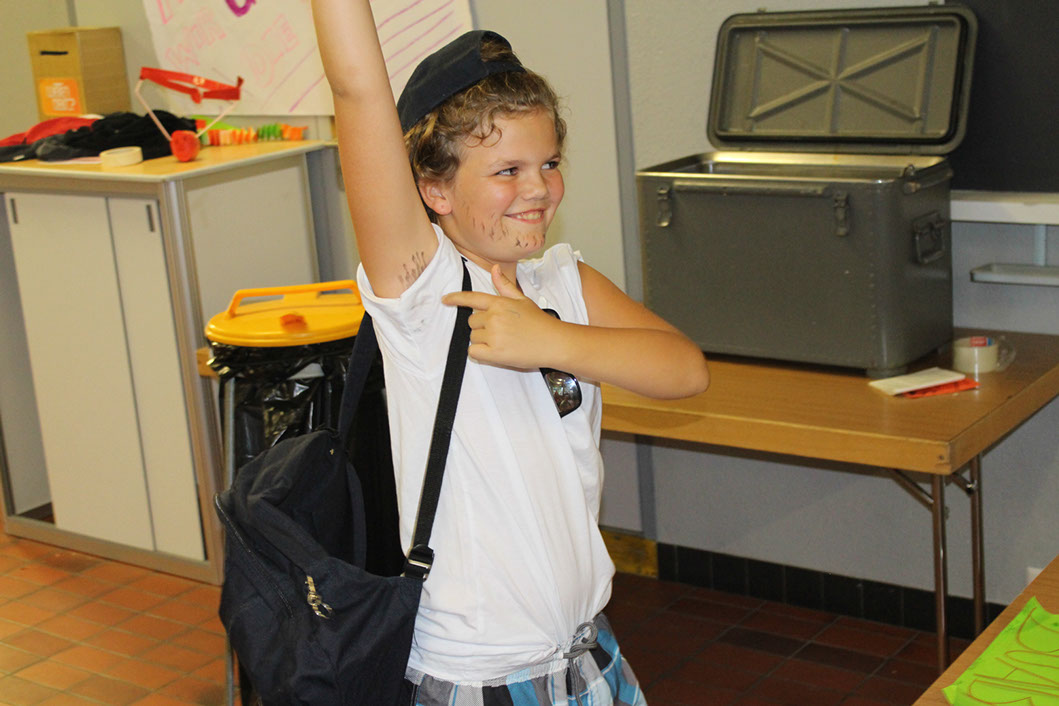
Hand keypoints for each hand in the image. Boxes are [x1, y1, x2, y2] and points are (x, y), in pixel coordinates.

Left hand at [442, 265, 562, 368]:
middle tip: (501, 331)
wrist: (553, 342)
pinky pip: (474, 352)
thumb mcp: (522, 300)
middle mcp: (494, 317)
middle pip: (471, 321)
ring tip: (503, 341)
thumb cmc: (539, 322)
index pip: (472, 298)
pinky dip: (480, 353)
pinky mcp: (495, 353)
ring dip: (482, 340)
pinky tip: (495, 351)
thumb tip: (494, 268)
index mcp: (500, 303)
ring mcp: (494, 335)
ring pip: (473, 337)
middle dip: (481, 326)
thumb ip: (505, 285)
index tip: (445, 300)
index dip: (456, 298)